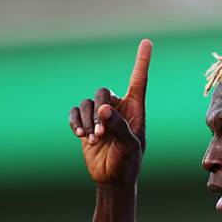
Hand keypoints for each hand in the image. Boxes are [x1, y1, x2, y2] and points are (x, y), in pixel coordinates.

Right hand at [68, 39, 151, 185]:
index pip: (139, 81)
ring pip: (87, 103)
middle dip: (98, 110)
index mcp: (135, 110)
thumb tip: (103, 109)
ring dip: (86, 120)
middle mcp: (118, 108)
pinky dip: (74, 121)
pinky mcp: (86, 123)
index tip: (147, 42)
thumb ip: (119, 127)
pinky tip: (80, 135)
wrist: (112, 179)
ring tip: (92, 138)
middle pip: (103, 91)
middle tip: (100, 132)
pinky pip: (74, 112)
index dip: (142, 61)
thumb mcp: (129, 146)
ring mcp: (100, 115)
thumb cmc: (128, 163)